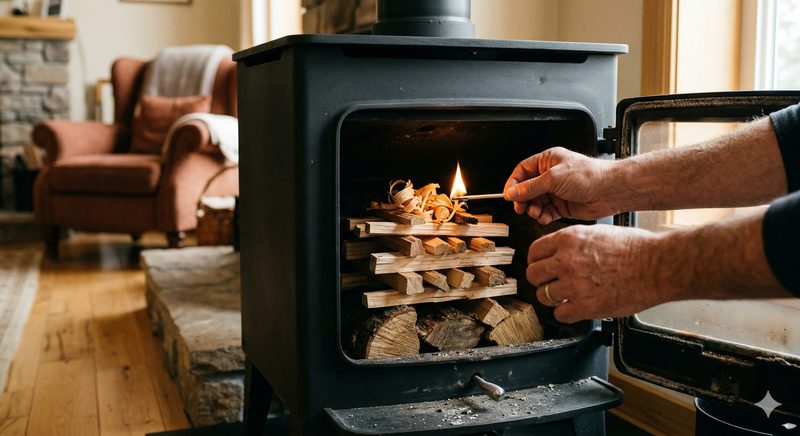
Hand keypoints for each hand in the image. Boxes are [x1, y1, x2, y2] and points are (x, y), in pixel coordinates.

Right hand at [504, 147, 617, 224]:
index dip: (514, 183)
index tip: (509, 195)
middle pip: (527, 189)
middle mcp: (551, 176)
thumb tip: (512, 192)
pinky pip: (546, 212)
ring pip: (536, 202)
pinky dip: (543, 216)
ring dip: (533, 209)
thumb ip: (530, 187)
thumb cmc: (588, 176)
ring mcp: (557, 191)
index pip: (523, 171)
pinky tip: (545, 217)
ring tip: (536, 212)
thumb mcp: (553, 179)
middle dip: (523, 199)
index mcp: (548, 161)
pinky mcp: (562, 205)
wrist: (609, 191)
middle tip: (521, 207)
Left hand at [526, 224, 671, 323]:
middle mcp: (566, 260)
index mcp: (569, 238)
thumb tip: (558, 251)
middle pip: (533, 275)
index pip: (534, 252)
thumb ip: (573, 242)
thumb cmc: (635, 248)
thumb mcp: (597, 232)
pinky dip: (566, 313)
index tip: (542, 267)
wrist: (657, 265)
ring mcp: (574, 284)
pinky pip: (560, 314)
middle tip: (551, 284)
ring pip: (543, 296)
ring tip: (566, 297)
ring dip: (553, 298)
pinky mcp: (586, 305)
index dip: (536, 261)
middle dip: (540, 281)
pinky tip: (576, 308)